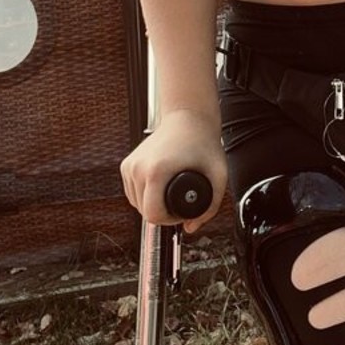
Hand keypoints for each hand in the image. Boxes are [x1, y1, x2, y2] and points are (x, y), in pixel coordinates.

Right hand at [119, 109, 226, 232]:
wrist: (188, 116)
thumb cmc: (202, 141)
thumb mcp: (218, 176)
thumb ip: (210, 208)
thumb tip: (191, 228)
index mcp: (156, 171)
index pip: (153, 215)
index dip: (170, 220)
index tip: (182, 212)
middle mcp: (138, 168)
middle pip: (143, 211)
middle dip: (163, 213)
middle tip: (179, 202)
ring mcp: (130, 165)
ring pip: (135, 203)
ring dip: (152, 204)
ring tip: (170, 193)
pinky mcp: (126, 164)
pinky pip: (132, 192)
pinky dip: (144, 195)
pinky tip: (159, 188)